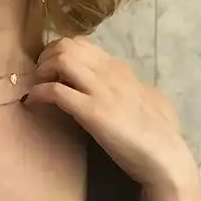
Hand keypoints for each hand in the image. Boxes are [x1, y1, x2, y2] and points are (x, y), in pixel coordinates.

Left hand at [23, 36, 197, 191]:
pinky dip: (39, 94)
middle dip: (45, 57)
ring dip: (41, 71)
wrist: (166, 156)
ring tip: (36, 87)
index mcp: (120, 69)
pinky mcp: (92, 112)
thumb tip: (135, 87)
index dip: (58, 52)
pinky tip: (34, 103)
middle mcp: (110, 72)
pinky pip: (57, 91)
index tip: (49, 69)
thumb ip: (136, 89)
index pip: (82, 43)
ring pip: (61, 59)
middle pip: (67, 45)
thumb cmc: (162, 133)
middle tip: (38, 77)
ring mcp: (101, 91)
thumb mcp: (150, 100)